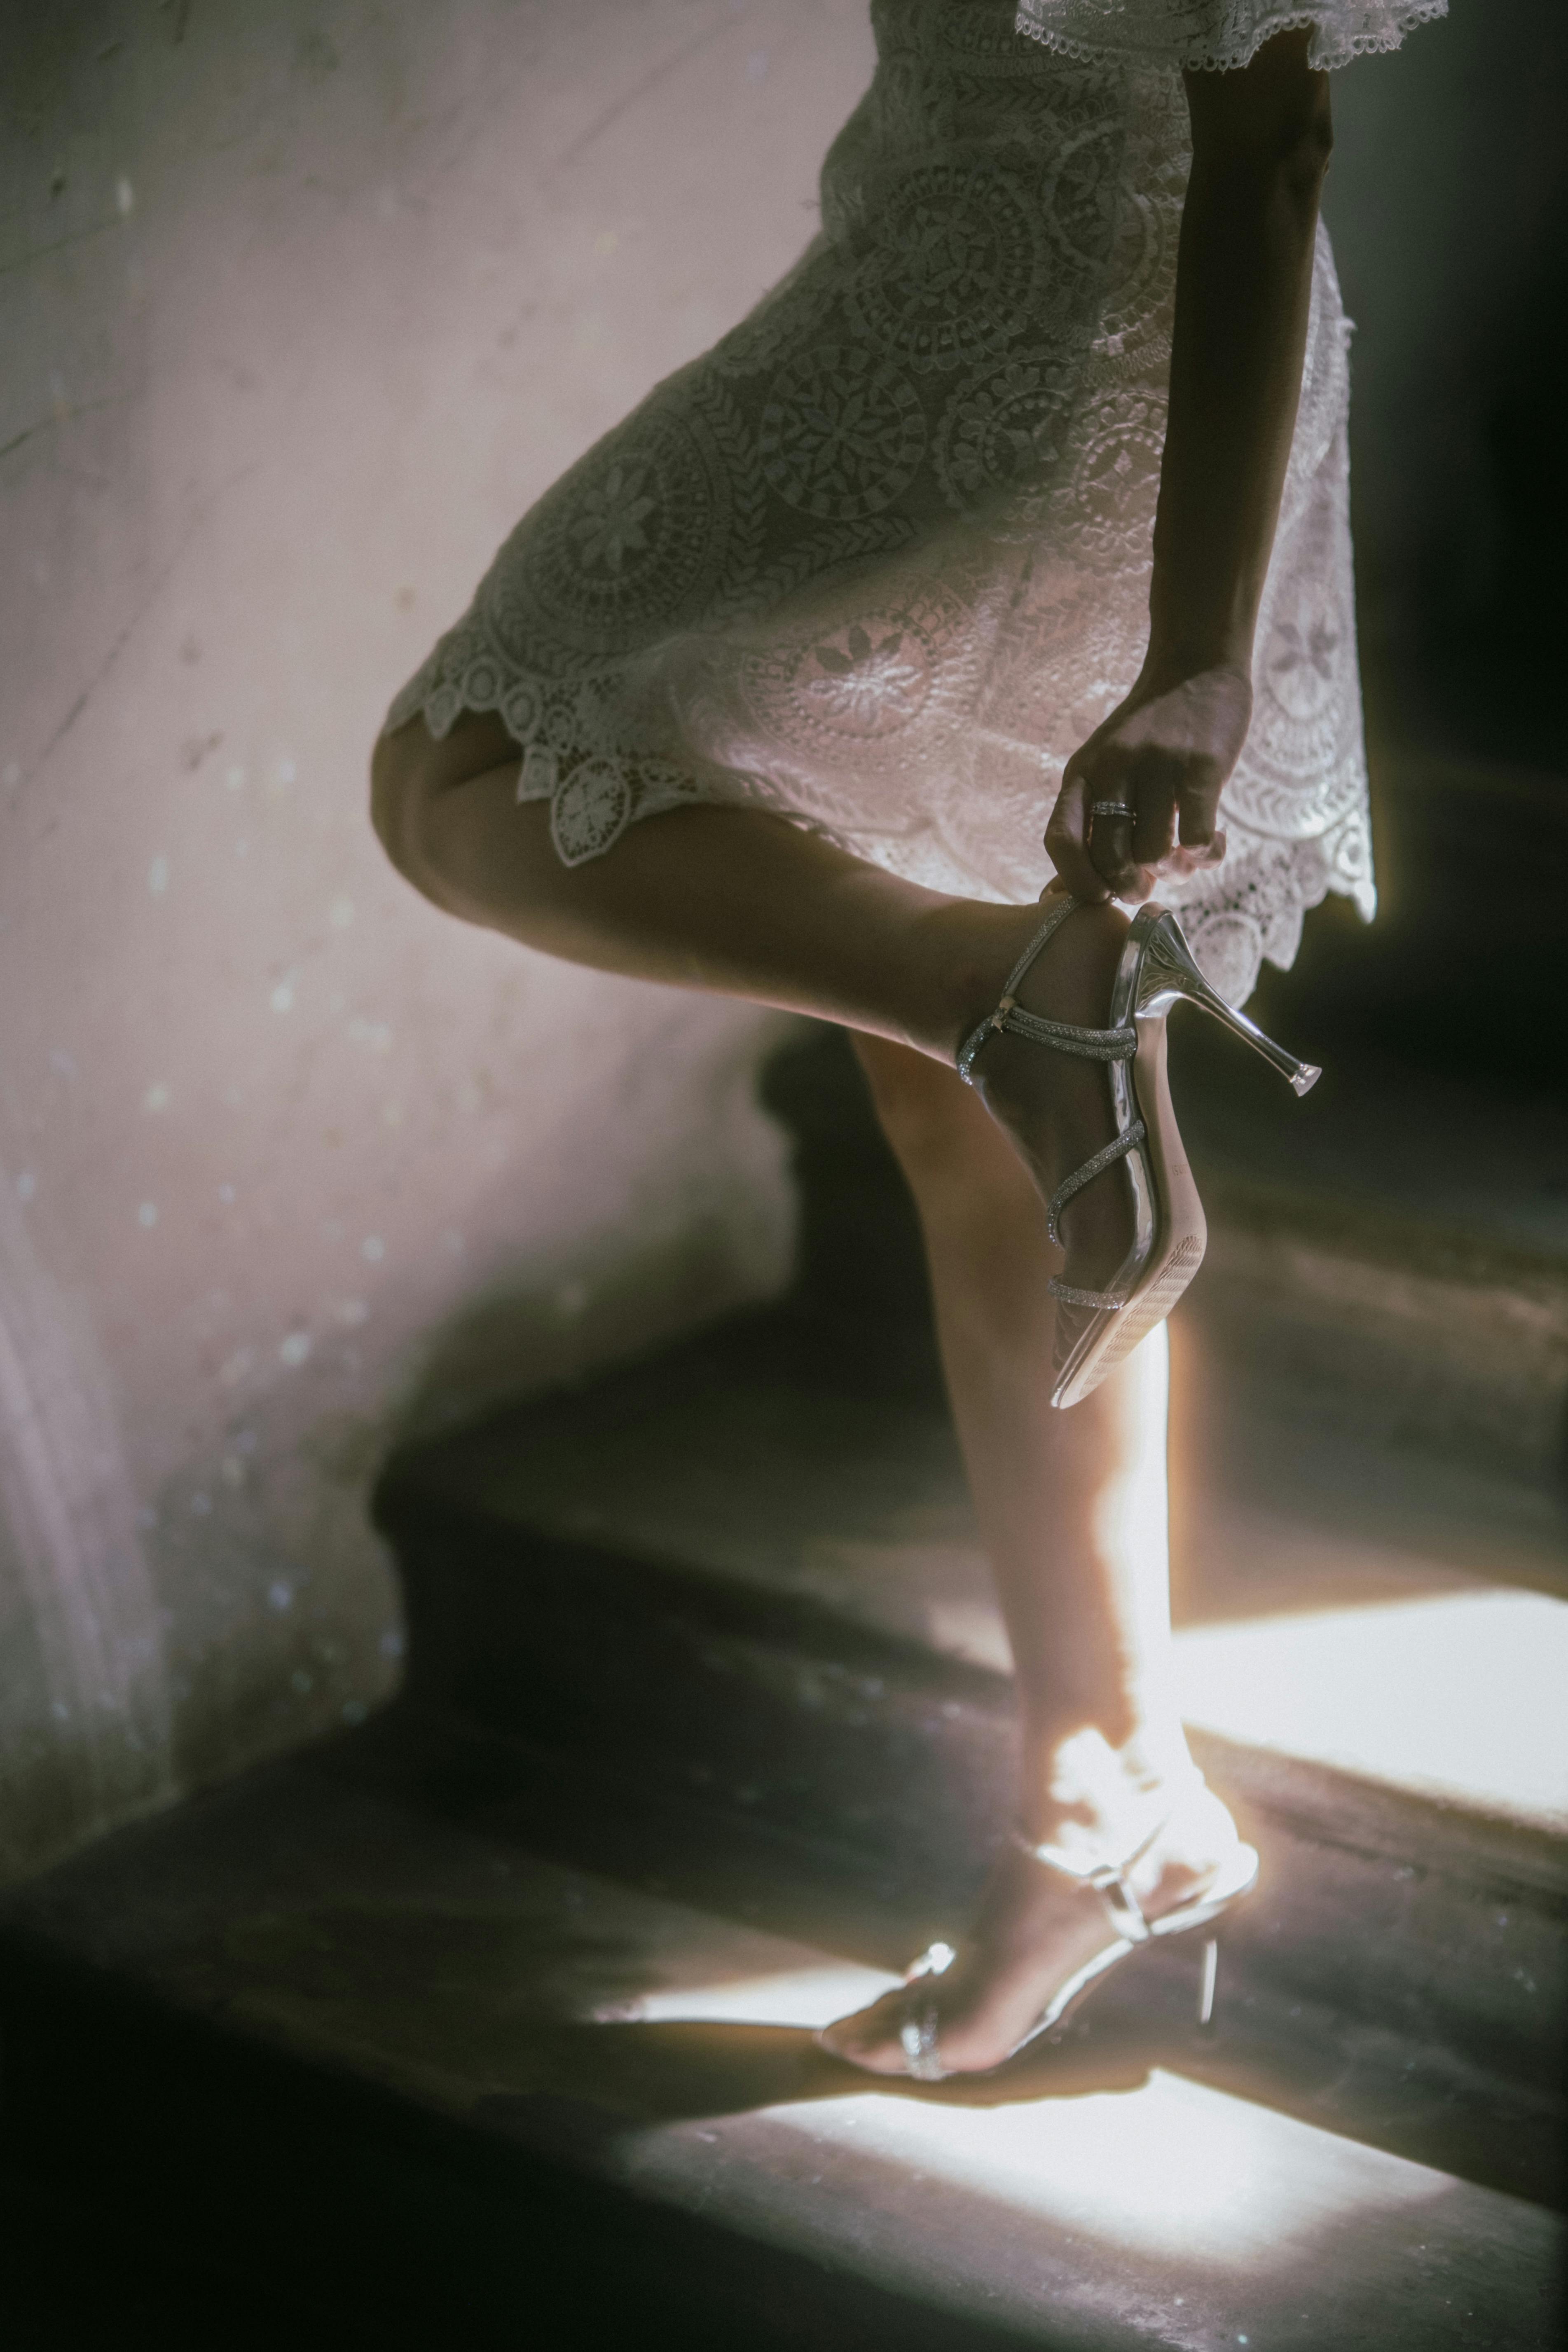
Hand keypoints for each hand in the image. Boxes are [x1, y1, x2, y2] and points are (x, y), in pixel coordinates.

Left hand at [1044, 663, 1251, 902]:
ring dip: (1174, 872)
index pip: (1060, 841)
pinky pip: (1197, 839)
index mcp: (1081, 773)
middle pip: (1111, 858)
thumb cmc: (1148, 737)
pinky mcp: (1202, 766)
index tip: (1102, 897)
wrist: (1196, 671)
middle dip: (1130, 888)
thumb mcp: (1103, 770)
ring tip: (1184, 859)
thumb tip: (1056, 896)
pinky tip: (1210, 842)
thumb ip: (1087, 824)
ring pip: (1155, 853)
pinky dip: (1205, 855)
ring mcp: (1158, 765)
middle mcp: (1113, 768)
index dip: (1076, 882)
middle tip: (1148, 884)